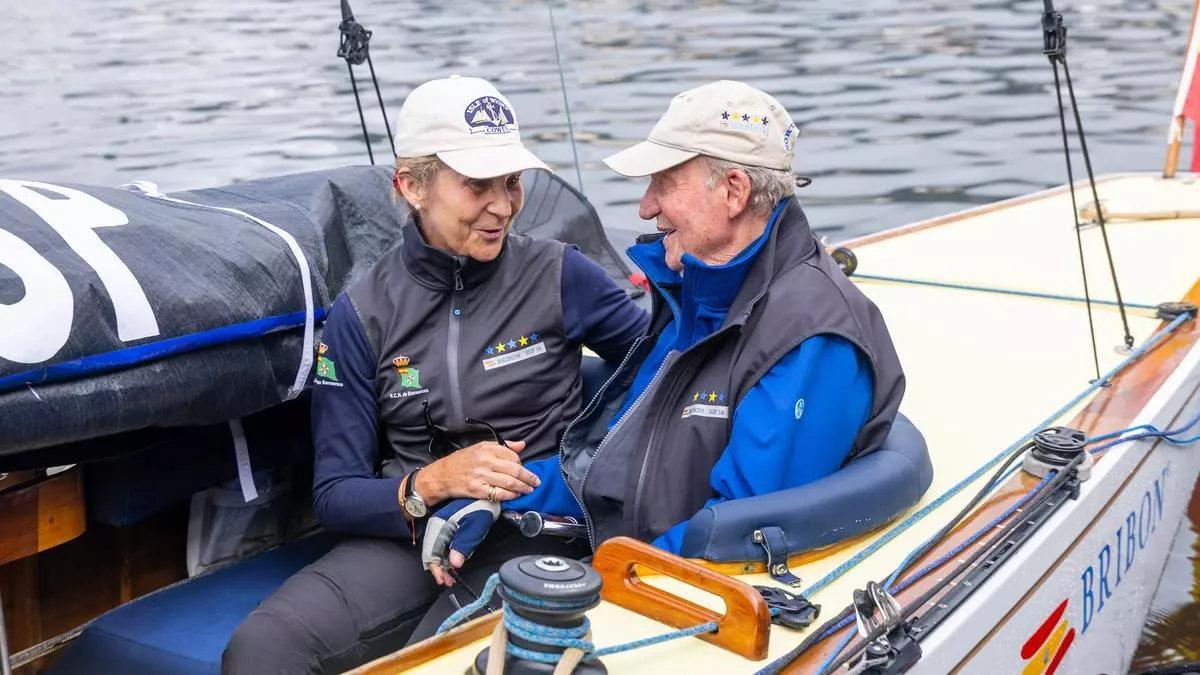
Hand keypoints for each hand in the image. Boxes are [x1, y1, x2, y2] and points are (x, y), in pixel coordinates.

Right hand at [416, 440, 539, 503]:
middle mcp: (485, 461)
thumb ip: (503, 446)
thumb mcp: (481, 447)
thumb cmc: (463, 461)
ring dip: (523, 487)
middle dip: (528, 477)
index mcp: (487, 448)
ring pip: (509, 483)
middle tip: (536, 482)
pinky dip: (510, 496)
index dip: (521, 463)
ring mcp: (482, 477)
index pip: (512, 456)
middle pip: (515, 470)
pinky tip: (515, 495)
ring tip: (529, 489)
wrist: (442, 475)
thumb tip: (522, 445)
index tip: (522, 468)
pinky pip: (499, 494)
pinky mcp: (478, 490)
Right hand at [422, 498, 499, 586]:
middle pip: (432, 554)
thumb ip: (462, 546)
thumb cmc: (481, 507)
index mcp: (438, 526)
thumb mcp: (473, 528)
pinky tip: (454, 564)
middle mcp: (437, 528)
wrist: (488, 497)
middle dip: (439, 570)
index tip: (443, 579)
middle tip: (449, 581)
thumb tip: (455, 563)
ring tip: (451, 577)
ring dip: (443, 566)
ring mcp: (442, 529)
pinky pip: (444, 548)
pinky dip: (448, 558)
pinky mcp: (449, 530)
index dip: (436, 569)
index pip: (431, 553)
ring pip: (438, 552)